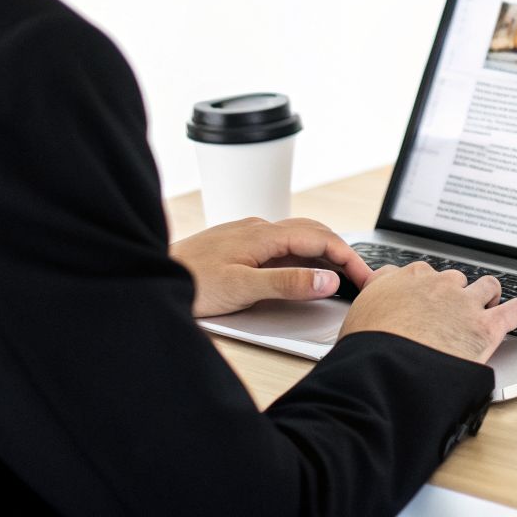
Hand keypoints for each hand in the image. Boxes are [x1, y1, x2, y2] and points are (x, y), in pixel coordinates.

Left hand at [170, 217, 372, 317]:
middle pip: (314, 231)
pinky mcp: (240, 244)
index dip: (348, 258)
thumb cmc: (190, 282)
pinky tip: (302, 268)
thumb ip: (288, 284)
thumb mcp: (244, 288)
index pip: (321, 239)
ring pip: (299, 235)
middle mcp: (259, 228)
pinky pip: (282, 243)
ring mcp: (249, 234)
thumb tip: (328, 279)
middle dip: (342, 251)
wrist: (151, 277)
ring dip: (324, 250)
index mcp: (264, 234)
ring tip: (340, 272)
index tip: (365, 278)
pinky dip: (304, 253)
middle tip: (360, 276)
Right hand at [340, 262, 516, 364]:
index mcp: (401, 281)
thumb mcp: (355, 320)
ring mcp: (462, 303)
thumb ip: (370, 309)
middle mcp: (435, 285)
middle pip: (453, 279)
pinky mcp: (485, 326)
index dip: (426, 286)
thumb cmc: (366, 350)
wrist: (387, 368)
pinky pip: (515, 311)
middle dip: (456, 292)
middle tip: (455, 309)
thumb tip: (369, 315)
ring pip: (485, 287)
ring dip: (489, 295)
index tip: (427, 293)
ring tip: (492, 303)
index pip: (419, 273)